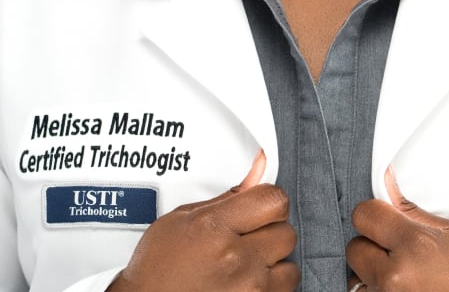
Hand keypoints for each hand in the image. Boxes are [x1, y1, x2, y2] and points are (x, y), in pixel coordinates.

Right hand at [109, 150, 298, 291]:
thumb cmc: (157, 270)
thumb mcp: (182, 219)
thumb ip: (226, 196)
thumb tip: (258, 170)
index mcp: (215, 229)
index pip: (274, 201)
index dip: (268, 200)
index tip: (260, 205)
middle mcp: (236, 261)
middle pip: (285, 232)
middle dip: (269, 232)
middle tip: (247, 238)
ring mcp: (248, 290)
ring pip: (290, 266)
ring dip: (273, 264)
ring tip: (247, 264)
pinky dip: (270, 288)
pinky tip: (247, 282)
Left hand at [346, 166, 448, 291]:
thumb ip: (414, 212)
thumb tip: (388, 188)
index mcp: (413, 246)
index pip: (364, 215)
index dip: (373, 212)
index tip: (382, 216)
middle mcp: (395, 277)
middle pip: (355, 248)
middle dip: (371, 243)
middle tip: (394, 247)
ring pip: (357, 278)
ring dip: (373, 272)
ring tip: (400, 272)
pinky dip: (379, 290)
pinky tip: (402, 286)